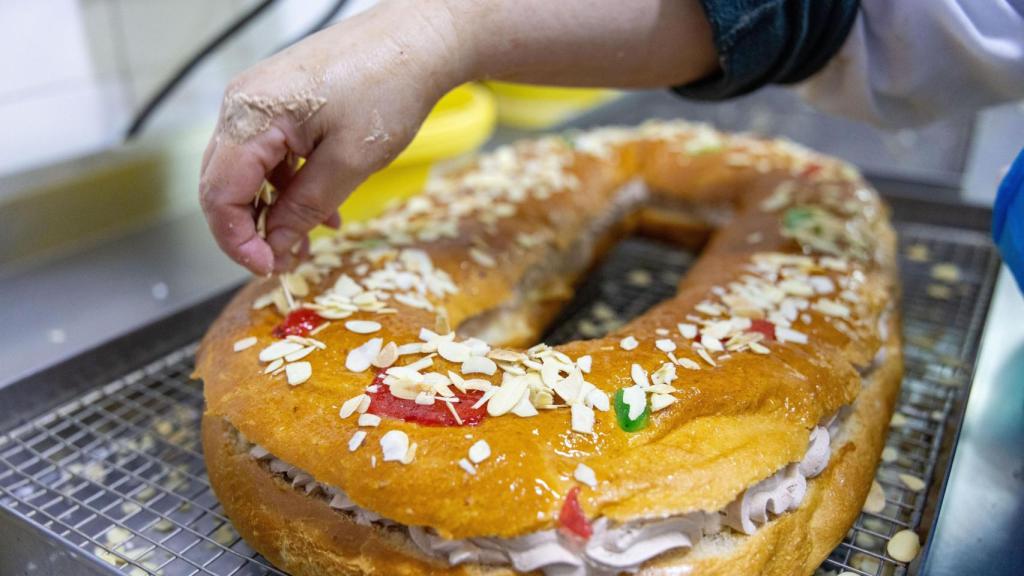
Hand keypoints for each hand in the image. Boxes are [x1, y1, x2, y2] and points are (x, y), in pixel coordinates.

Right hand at [199, 0, 465, 273]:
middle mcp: (243, 104)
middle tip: (287, 261)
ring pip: (246, 173)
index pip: (218, 195)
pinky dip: (287, 187)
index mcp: (251, 115)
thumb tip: (274, 249)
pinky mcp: (278, 102)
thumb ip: (304, 209)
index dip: (237, 241)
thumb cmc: (388, 89)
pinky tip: (321, 207)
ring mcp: (258, 100)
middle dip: (252, 231)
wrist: (415, 41)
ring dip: (273, 211)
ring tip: (308, 241)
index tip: (270, 268)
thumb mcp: (349, 163)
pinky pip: (267, 155)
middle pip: (223, 185)